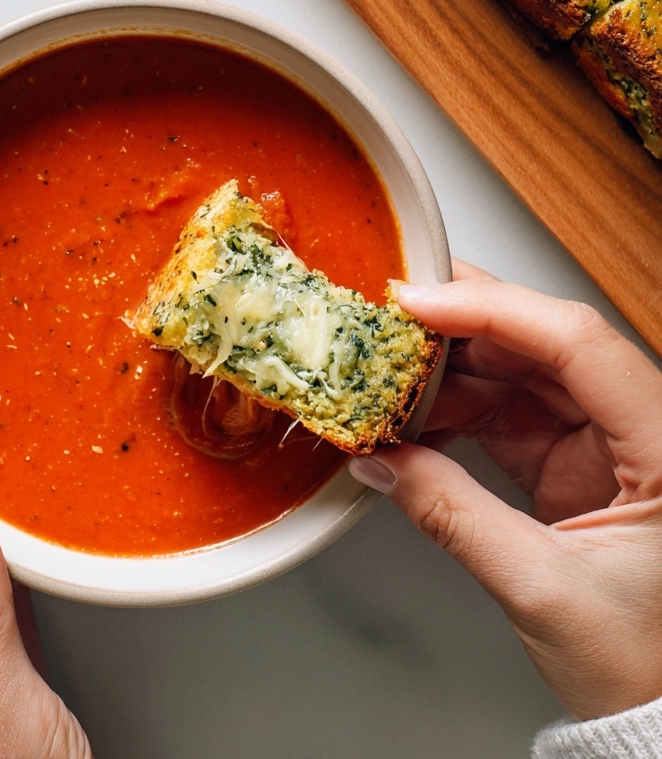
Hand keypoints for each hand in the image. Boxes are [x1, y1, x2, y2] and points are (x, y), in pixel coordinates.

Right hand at [349, 261, 661, 720]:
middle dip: (462, 325)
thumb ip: (453, 514)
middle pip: (545, 340)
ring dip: (452, 368)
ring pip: (522, 368)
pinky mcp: (576, 458)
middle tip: (389, 317)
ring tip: (388, 374)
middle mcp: (640, 425)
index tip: (420, 305)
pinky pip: (510, 408)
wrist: (660, 711)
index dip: (493, 311)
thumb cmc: (645, 662)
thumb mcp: (543, 588)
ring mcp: (606, 438)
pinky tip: (414, 413)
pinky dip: (458, 406)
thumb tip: (381, 463)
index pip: (576, 342)